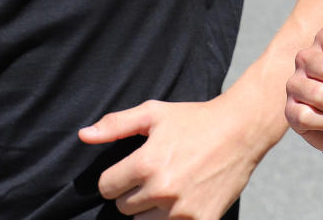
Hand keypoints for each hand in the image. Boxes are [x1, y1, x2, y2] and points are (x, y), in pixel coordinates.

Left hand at [79, 94, 255, 217]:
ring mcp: (181, 211)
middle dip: (134, 192)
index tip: (131, 169)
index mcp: (145, 163)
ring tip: (169, 186)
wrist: (239, 131)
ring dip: (151, 209)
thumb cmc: (193, 119)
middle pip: (124, 207)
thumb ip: (116, 124)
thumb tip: (83, 135)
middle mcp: (161, 190)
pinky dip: (172, 219)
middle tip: (155, 173)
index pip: (107, 187)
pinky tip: (182, 200)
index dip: (116, 177)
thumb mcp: (153, 113)